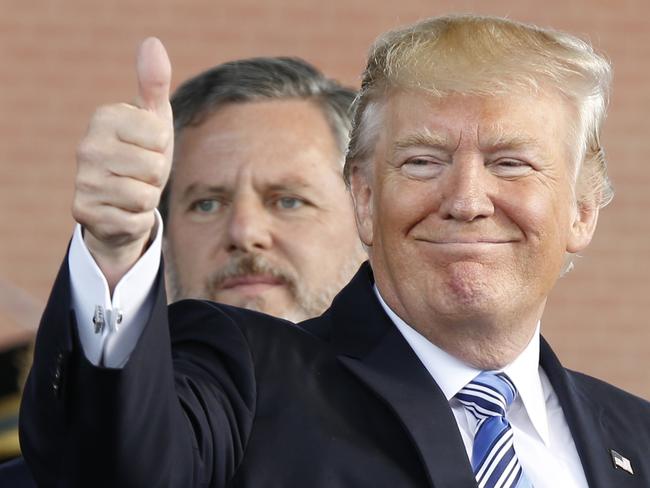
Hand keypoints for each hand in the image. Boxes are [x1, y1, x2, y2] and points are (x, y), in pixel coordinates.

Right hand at [72, 38, 172, 290]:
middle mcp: (86, 147)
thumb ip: (154, 83)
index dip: (162, 147)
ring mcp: (83, 181)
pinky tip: (124, 210)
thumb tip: (152, 42)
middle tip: (141, 174)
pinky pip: (135, 218)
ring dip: (148, 198)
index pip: (160, 135)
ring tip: (133, 190)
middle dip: (156, 176)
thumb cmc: (143, 154)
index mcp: (103, 118)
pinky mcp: (84, 213)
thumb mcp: (154, 119)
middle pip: (154, 166)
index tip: (147, 147)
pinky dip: (138, 218)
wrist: (124, 202)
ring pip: (145, 195)